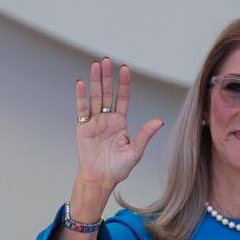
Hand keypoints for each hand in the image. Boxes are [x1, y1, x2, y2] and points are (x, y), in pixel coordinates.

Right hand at [74, 57, 162, 190]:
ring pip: (94, 97)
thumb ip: (145, 134)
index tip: (124, 69)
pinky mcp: (83, 128)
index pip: (122, 98)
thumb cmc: (119, 168)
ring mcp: (94, 122)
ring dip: (94, 81)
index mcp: (121, 122)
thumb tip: (159, 121)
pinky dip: (80, 96)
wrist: (101, 179)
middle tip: (106, 59)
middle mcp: (107, 119)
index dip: (123, 84)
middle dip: (106, 76)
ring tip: (94, 65)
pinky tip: (80, 83)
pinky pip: (82, 109)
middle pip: (106, 93)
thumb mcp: (136, 150)